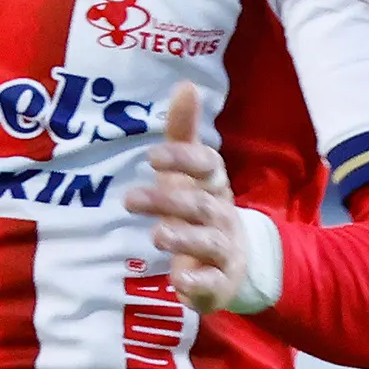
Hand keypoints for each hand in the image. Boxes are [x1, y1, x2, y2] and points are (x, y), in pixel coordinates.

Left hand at [122, 87, 275, 314]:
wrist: (237, 263)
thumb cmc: (201, 208)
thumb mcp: (189, 172)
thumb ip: (183, 133)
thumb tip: (185, 84)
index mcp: (214, 185)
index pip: (207, 166)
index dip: (183, 160)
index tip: (151, 156)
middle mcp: (222, 215)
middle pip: (200, 205)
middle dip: (168, 201)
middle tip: (130, 199)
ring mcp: (223, 250)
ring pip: (207, 242)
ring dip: (183, 238)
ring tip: (157, 236)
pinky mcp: (219, 283)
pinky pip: (211, 284)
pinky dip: (197, 284)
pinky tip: (179, 283)